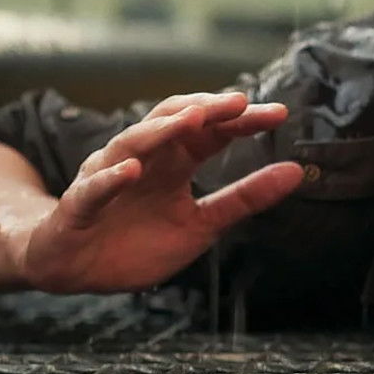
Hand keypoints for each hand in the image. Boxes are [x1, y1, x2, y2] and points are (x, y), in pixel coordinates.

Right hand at [21, 92, 303, 292]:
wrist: (77, 271)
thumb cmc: (139, 241)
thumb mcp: (203, 224)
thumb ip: (245, 198)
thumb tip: (296, 171)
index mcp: (174, 163)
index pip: (211, 132)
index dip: (242, 120)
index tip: (278, 113)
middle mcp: (142, 160)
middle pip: (174, 123)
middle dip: (206, 110)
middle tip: (240, 102)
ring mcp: (107, 178)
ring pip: (132, 144)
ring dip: (162, 130)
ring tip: (193, 119)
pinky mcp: (79, 207)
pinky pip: (94, 189)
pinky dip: (112, 178)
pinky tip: (132, 170)